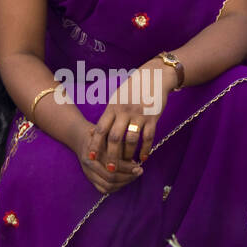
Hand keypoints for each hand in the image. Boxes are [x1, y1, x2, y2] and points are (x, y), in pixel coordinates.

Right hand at [77, 125, 142, 193]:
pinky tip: (125, 180)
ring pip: (108, 186)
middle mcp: (89, 165)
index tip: (138, 165)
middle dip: (127, 176)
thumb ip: (120, 148)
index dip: (127, 167)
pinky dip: (116, 187)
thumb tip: (133, 162)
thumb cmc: (101, 135)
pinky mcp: (91, 180)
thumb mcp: (110, 135)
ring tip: (134, 176)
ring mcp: (89, 174)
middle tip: (139, 171)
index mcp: (93, 153)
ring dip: (123, 182)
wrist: (84, 138)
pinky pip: (104, 189)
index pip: (112, 166)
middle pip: (110, 178)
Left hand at [82, 65, 169, 190]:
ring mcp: (139, 114)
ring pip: (131, 140)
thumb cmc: (132, 89)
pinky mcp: (153, 117)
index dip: (95, 145)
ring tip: (128, 164)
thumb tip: (98, 132)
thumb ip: (109, 114)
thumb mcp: (117, 98)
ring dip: (129, 154)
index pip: (101, 129)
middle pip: (115, 138)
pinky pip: (149, 137)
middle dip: (111, 156)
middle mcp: (124, 111)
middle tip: (110, 169)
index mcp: (113, 107)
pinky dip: (146, 149)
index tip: (91, 157)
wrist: (154, 76)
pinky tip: (144, 157)